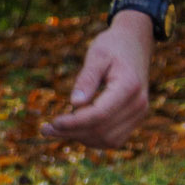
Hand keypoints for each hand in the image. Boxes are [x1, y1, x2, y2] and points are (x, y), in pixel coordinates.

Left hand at [45, 15, 154, 146]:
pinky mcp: (135, 120)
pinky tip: (73, 129)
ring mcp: (139, 114)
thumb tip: (74, 104)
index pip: (100, 114)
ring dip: (80, 138)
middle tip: (45, 129)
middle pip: (102, 130)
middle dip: (72, 132)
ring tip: (55, 130)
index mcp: (129, 86)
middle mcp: (138, 104)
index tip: (53, 122)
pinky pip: (113, 139)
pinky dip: (92, 138)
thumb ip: (86, 79)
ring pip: (108, 140)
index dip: (74, 122)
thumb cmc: (112, 46)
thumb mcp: (96, 55)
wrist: (134, 45)